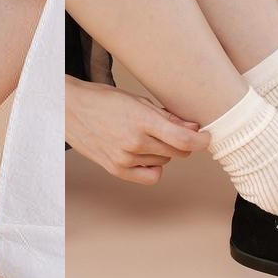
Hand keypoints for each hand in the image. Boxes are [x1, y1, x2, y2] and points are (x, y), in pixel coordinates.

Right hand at [66, 77, 209, 184]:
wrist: (70, 110)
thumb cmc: (104, 101)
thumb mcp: (138, 101)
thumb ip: (167, 117)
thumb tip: (194, 128)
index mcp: (141, 120)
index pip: (183, 139)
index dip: (201, 141)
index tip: (207, 137)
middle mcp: (134, 142)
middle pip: (177, 151)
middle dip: (180, 141)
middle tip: (170, 129)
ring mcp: (125, 159)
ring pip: (165, 161)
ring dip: (163, 151)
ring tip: (145, 135)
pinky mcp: (117, 170)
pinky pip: (151, 176)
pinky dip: (154, 167)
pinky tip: (146, 155)